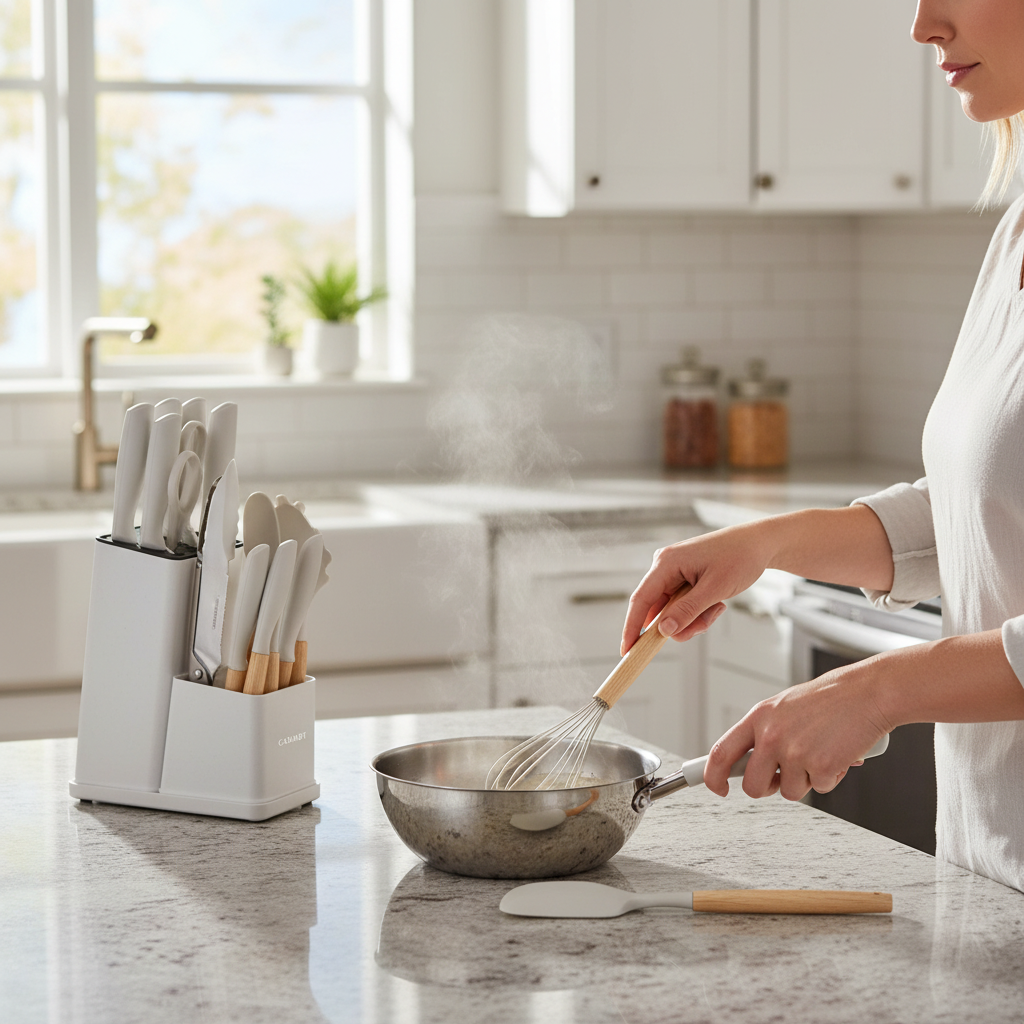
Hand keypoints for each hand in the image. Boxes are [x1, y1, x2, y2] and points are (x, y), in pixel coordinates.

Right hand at [620, 522, 774, 654]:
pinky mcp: (684, 578)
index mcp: (666, 563)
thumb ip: (687, 611)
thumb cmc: (739, 558)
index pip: (641, 600)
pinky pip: (682, 605)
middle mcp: (665, 566)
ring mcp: (674, 572)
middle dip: (680, 624)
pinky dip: (698, 612)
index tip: (627, 651)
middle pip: (658, 609)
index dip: (632, 627)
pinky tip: (716, 603)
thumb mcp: (714, 589)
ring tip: (716, 609)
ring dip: (693, 619)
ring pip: (672, 611)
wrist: (759, 543)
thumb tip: (663, 631)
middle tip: (702, 627)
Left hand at [703, 659, 892, 800]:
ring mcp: (794, 752)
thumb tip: (752, 763)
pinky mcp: (820, 767)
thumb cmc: (831, 698)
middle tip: (785, 777)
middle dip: (767, 788)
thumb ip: (766, 732)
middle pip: (752, 785)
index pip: (721, 753)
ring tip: (820, 752)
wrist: (868, 693)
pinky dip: (831, 777)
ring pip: (789, 792)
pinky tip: (838, 753)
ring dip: (806, 781)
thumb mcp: (785, 707)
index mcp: (759, 717)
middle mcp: (771, 735)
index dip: (713, 776)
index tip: (718, 787)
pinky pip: (820, 788)